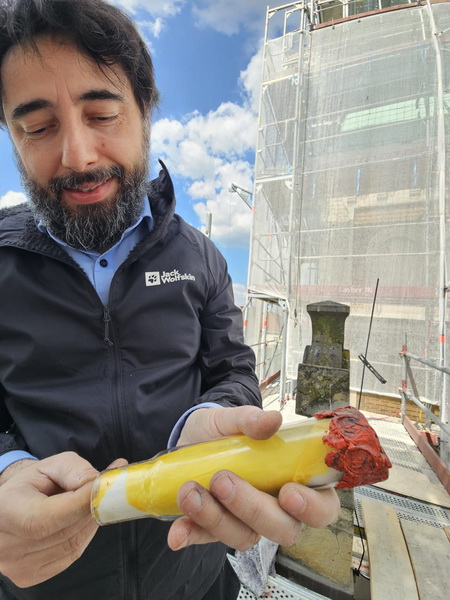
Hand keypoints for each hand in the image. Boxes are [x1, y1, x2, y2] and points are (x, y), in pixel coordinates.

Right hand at [0, 452, 125, 587]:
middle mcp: (6, 543)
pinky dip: (84, 536)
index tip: (106, 487)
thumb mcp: (51, 465)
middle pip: (64, 531)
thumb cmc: (34, 482)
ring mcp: (15, 564)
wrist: (14, 504)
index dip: (81, 503)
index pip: (47, 517)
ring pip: (72, 545)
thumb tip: (96, 482)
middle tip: (110, 490)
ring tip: (93, 502)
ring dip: (90, 522)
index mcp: (7, 510)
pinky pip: (71, 555)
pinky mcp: (29, 575)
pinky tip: (81, 519)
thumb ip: (74, 469)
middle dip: (92, 509)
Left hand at [168, 406, 339, 551]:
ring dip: (215, 518)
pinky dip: (191, 535)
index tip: (288, 491)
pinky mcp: (215, 527)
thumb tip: (272, 419)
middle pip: (282, 529)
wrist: (193, 435)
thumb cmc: (226, 430)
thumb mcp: (234, 418)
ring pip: (244, 537)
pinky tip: (177, 531)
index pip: (322, 506)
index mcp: (296, 481)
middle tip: (222, 480)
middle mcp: (277, 508)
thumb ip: (251, 419)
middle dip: (252, 509)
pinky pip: (207, 539)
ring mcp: (246, 521)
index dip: (312, 507)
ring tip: (189, 490)